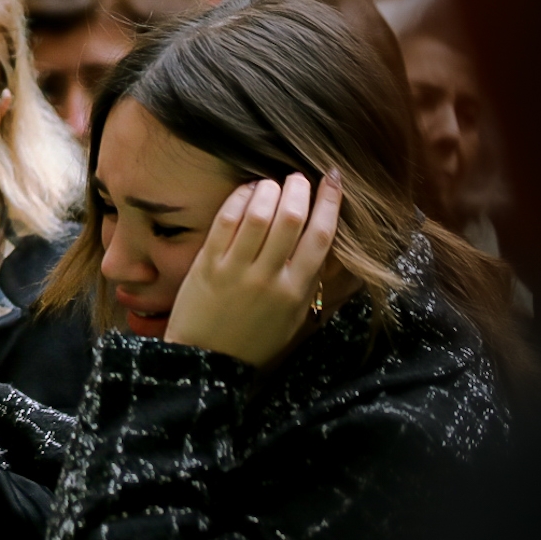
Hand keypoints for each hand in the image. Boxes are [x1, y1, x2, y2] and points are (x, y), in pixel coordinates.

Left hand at [164, 171, 342, 368]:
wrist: (207, 361)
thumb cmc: (254, 338)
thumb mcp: (294, 316)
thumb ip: (310, 280)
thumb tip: (327, 239)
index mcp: (296, 291)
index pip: (321, 236)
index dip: (330, 202)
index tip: (333, 179)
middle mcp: (269, 278)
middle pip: (292, 219)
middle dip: (299, 189)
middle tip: (299, 178)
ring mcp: (236, 270)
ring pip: (259, 216)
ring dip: (270, 190)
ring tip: (273, 183)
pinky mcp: (207, 265)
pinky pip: (225, 223)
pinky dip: (239, 200)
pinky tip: (247, 191)